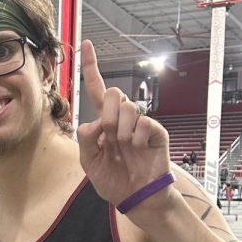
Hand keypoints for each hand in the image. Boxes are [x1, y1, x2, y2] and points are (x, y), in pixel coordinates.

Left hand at [76, 40, 172, 214]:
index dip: (90, 67)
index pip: (96, 90)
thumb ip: (86, 140)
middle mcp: (121, 119)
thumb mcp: (90, 162)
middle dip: (107, 114)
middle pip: (113, 93)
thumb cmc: (113, 180)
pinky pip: (143, 122)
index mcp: (104, 123)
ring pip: (127, 107)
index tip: (86, 44)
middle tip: (109, 136)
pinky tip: (137, 148)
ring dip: (121, 130)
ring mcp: (139, 124)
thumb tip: (94, 122)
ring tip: (125, 147)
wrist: (135, 197)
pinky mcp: (155, 131)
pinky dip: (136, 137)